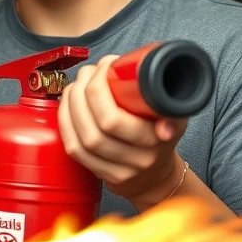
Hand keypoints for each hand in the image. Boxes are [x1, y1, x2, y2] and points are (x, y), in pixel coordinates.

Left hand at [58, 54, 186, 207]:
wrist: (155, 174)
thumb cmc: (162, 135)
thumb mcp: (176, 115)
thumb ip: (168, 100)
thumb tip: (154, 84)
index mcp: (155, 140)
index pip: (114, 119)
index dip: (100, 89)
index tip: (104, 67)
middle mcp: (137, 159)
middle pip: (96, 127)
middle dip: (84, 92)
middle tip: (87, 72)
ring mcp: (117, 170)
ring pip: (82, 138)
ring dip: (71, 105)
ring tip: (76, 85)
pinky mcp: (99, 174)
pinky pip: (74, 149)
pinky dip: (66, 122)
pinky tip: (67, 104)